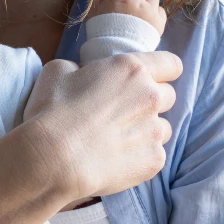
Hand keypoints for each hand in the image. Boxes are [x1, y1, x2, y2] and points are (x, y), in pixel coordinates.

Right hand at [22, 49, 179, 201]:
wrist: (54, 159)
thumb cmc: (53, 110)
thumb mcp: (58, 70)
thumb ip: (81, 68)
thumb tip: (84, 75)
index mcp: (131, 69)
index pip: (171, 64)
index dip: (163, 71)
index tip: (152, 78)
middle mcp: (150, 96)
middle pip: (168, 95)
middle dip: (150, 101)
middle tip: (124, 111)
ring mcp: (155, 130)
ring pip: (163, 127)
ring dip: (147, 129)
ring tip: (118, 139)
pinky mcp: (154, 160)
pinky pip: (155, 154)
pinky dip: (139, 155)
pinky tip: (116, 158)